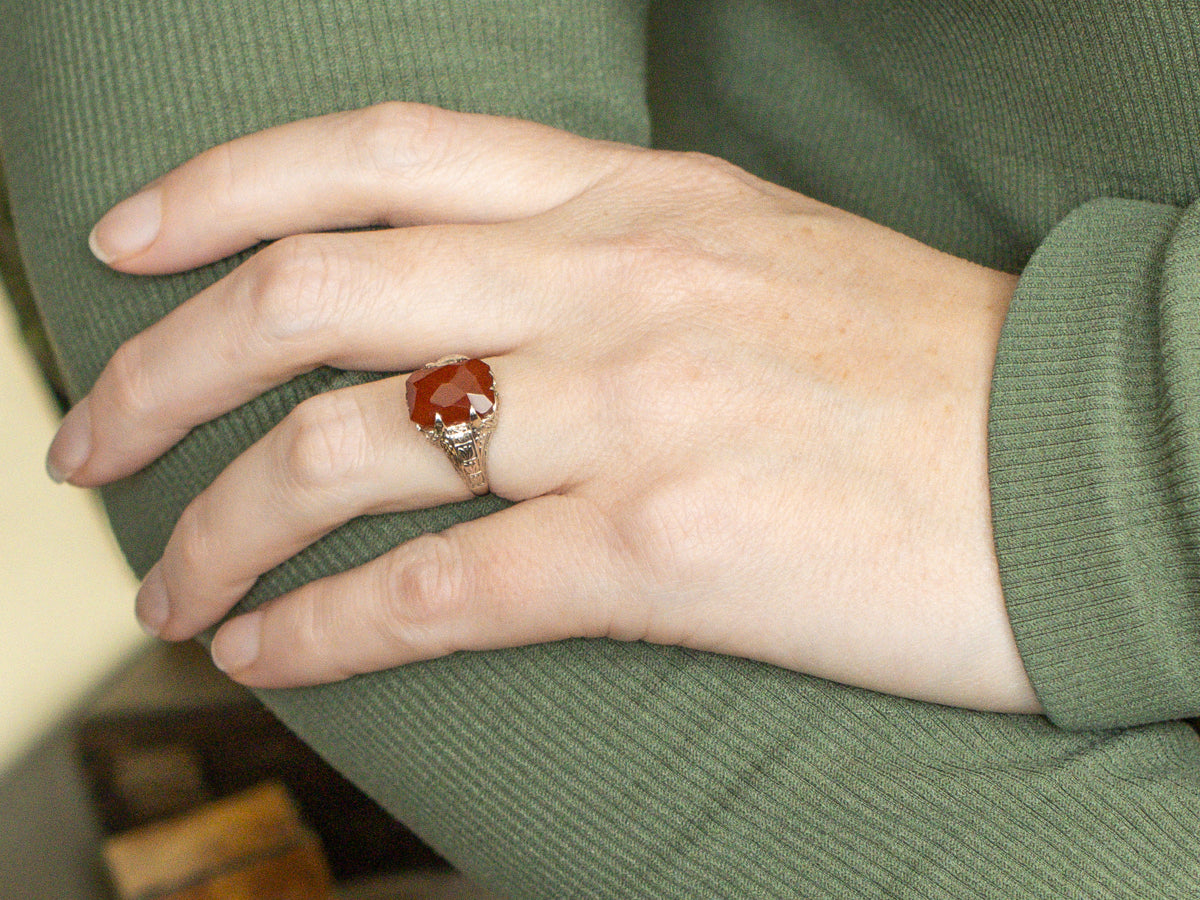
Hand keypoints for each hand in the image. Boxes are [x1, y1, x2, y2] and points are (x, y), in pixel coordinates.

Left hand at [50, 103, 1037, 712]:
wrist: (1091, 462)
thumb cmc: (933, 371)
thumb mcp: (757, 261)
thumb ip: (615, 264)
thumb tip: (492, 314)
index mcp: (634, 199)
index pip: (374, 153)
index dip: (220, 186)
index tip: (129, 244)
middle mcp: (611, 281)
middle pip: (310, 294)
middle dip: (162, 366)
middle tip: (90, 439)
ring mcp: (633, 410)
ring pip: (348, 451)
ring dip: (223, 525)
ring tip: (171, 583)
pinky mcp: (668, 550)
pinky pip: (440, 590)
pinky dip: (328, 632)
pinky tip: (272, 659)